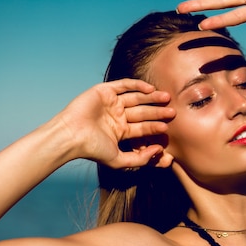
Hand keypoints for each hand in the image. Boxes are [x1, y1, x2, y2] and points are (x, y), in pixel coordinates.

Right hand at [56, 79, 174, 167]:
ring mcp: (111, 103)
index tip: (168, 128)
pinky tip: (150, 89)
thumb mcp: (119, 160)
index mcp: (120, 132)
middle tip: (173, 112)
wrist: (72, 136)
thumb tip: (158, 151)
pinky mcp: (104, 91)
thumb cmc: (93, 150)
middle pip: (142, 113)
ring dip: (151, 98)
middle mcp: (117, 116)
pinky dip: (137, 85)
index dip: (155, 128)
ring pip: (136, 98)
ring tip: (166, 98)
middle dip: (157, 112)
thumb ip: (140, 159)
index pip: (142, 128)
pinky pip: (124, 85)